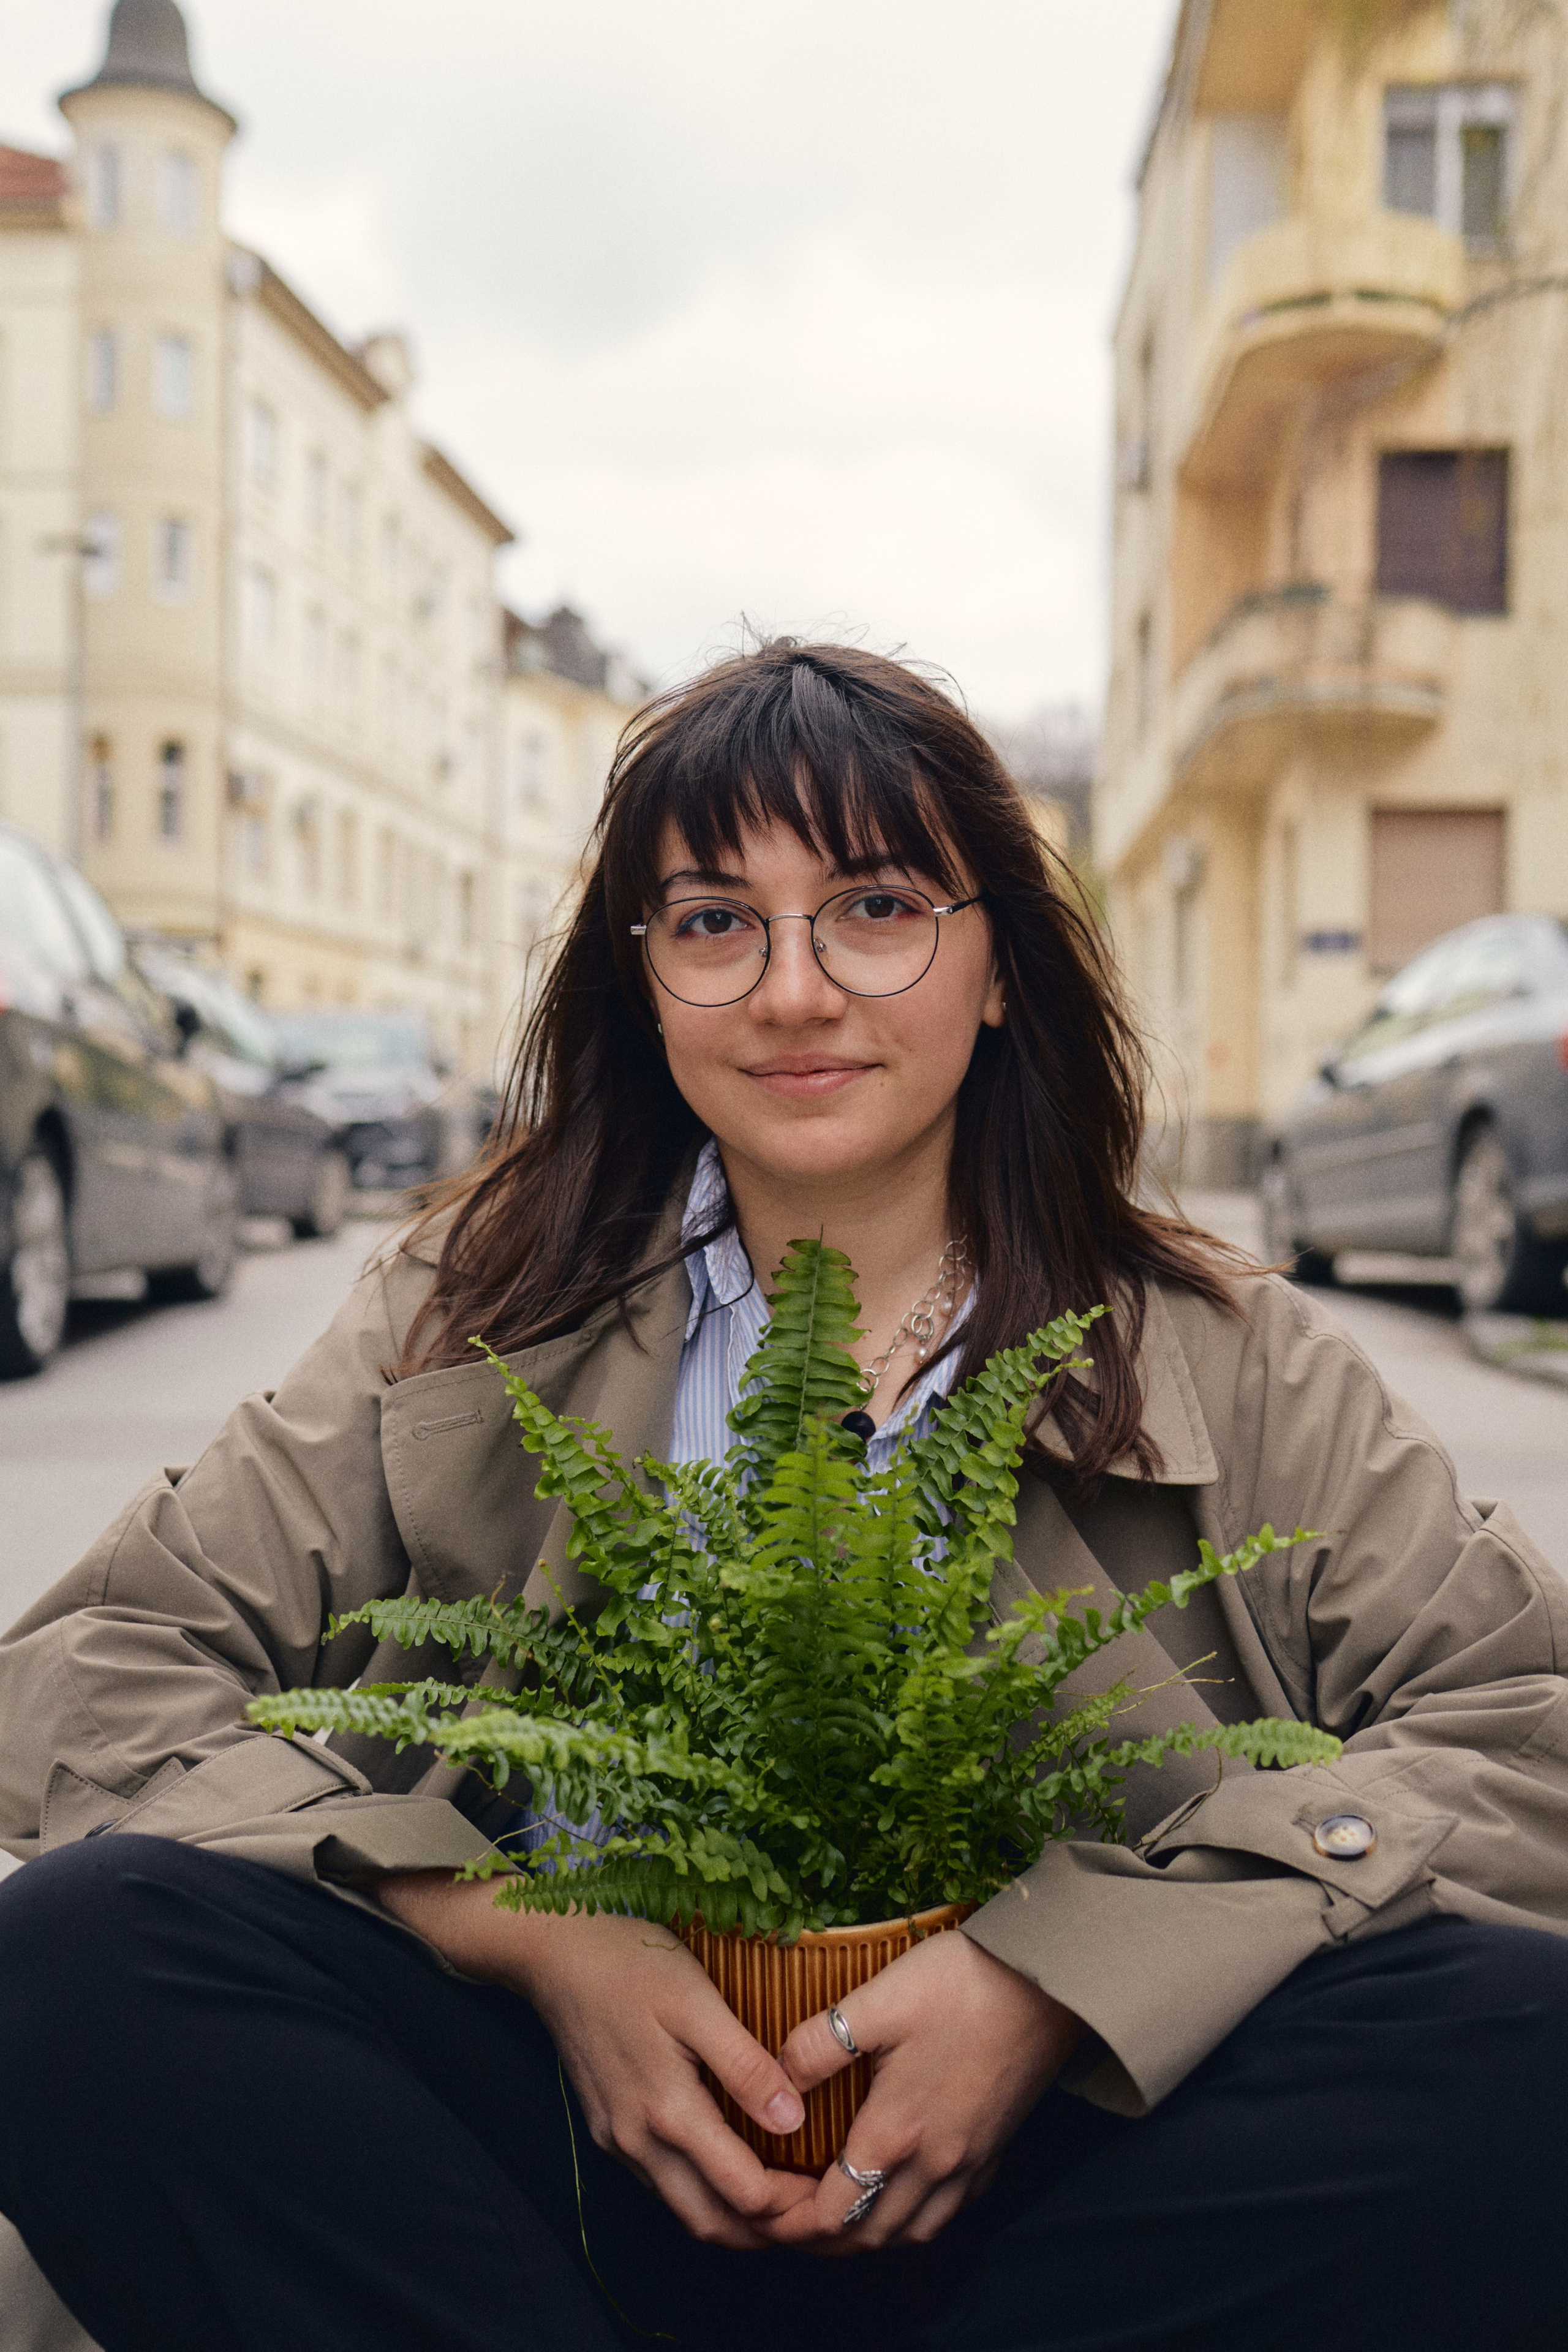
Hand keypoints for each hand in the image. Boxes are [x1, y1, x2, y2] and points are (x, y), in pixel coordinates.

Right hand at [378, 1874, 815, 2247]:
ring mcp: (618, 2140)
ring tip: (787, 2196)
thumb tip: (794, 2122)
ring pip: (684, 2208)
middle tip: (818, 2212)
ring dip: (736, 2217)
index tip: (835, 2188)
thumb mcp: (697, 2001)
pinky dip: (704, 2192)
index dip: (792, 2204)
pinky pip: (662, 2182)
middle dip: (768, 2231)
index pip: (741, 2194)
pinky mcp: (608, 2129)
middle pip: (712, 2222)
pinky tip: (733, 2165)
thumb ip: (745, 2066)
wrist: (553, 1951)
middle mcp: (637, 2142)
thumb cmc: (631, 1963)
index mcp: (666, 2112)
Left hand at [761, 1926, 1083, 2253]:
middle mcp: (935, 2163)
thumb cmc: (962, 1984)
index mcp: (897, 2133)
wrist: (1048, 1982)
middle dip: (821, 2239)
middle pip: (869, 2235)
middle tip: (785, 2217)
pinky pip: (948, 2211)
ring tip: (835, 2213)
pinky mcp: (994, 2150)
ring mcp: (970, 2162)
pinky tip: (898, 2192)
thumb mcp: (877, 2001)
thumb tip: (776, 2080)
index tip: (761, 2208)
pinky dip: (914, 2219)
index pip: (832, 2212)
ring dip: (868, 2235)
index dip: (789, 2222)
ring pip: (911, 2232)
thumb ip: (818, 2045)